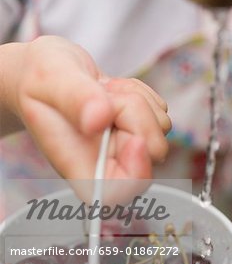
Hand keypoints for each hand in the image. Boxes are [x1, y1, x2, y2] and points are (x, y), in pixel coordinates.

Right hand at [2, 36, 170, 185]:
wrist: (48, 69)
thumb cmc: (40, 78)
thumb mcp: (51, 80)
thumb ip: (75, 99)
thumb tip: (98, 120)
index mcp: (80, 166)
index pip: (117, 194)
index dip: (136, 174)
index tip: (135, 139)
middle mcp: (106, 162)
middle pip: (151, 153)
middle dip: (137, 115)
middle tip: (105, 95)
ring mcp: (125, 147)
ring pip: (159, 128)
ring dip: (136, 99)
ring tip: (102, 91)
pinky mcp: (139, 128)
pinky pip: (159, 110)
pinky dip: (141, 92)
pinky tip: (112, 90)